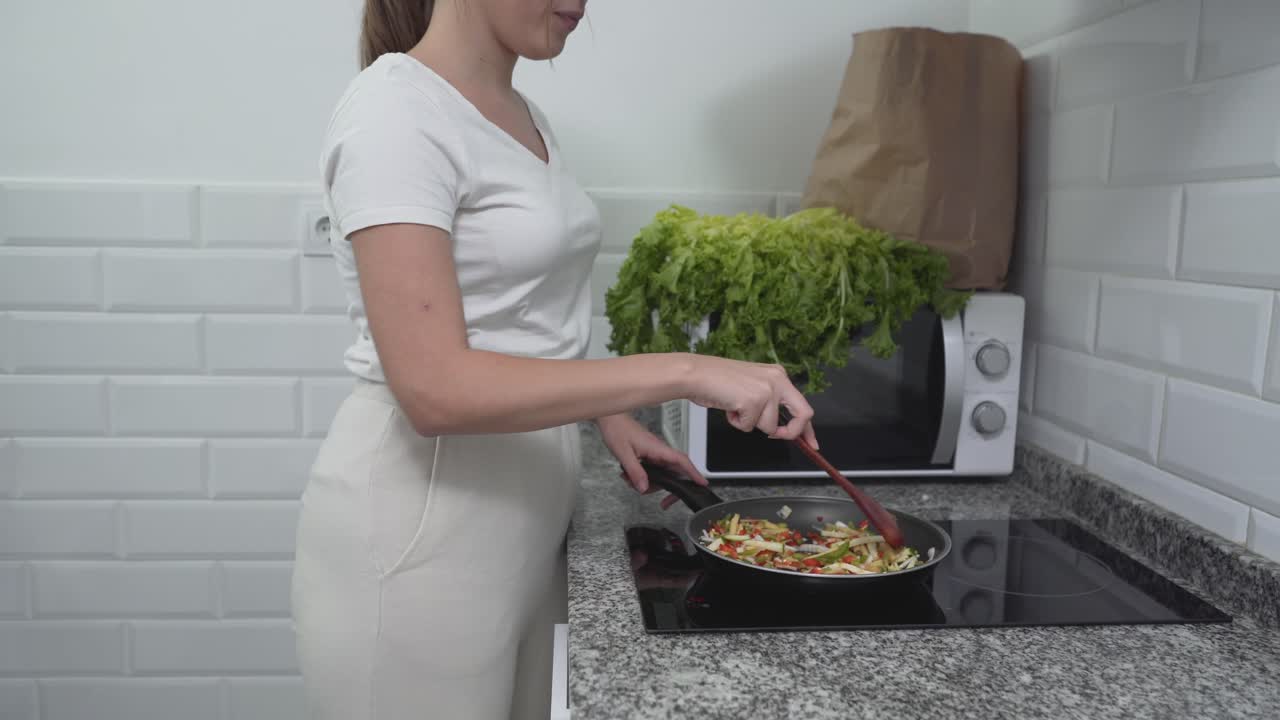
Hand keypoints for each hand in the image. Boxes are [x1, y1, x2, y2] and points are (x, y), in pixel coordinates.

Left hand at [595, 413, 706, 509]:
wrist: (610, 418)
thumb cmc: (617, 429)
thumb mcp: (623, 453)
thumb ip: (635, 471)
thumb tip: (644, 487)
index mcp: (658, 448)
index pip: (681, 460)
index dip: (693, 472)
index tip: (702, 482)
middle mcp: (659, 450)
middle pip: (675, 471)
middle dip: (670, 488)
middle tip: (666, 502)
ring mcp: (655, 453)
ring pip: (663, 473)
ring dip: (651, 483)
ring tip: (633, 482)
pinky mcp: (649, 454)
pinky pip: (654, 470)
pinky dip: (645, 477)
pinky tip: (631, 476)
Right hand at [681, 354, 818, 447]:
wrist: (696, 374)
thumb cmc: (717, 381)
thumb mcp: (752, 386)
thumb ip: (769, 402)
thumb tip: (779, 427)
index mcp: (778, 375)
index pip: (802, 405)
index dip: (807, 429)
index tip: (811, 443)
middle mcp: (777, 380)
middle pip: (803, 415)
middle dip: (791, 432)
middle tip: (777, 436)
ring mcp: (766, 390)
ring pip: (768, 427)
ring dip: (749, 424)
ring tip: (735, 407)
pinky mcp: (753, 401)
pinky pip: (749, 427)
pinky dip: (737, 423)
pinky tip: (729, 407)